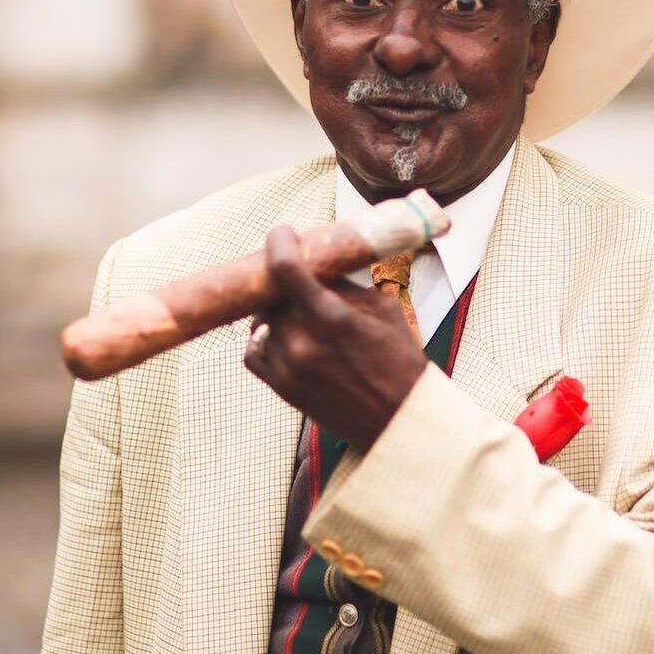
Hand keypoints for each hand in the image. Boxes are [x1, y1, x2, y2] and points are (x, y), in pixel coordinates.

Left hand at [244, 225, 427, 449]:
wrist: (399, 420)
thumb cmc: (399, 361)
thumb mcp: (383, 310)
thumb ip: (344, 286)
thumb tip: (318, 265)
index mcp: (331, 317)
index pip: (285, 268)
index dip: (278, 243)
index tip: (283, 234)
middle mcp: (302, 342)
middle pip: (270, 295)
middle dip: (282, 281)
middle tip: (297, 276)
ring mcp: (288, 367)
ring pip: (260, 322)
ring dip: (275, 311)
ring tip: (298, 311)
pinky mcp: (282, 388)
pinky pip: (254, 353)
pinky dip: (264, 340)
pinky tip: (286, 337)